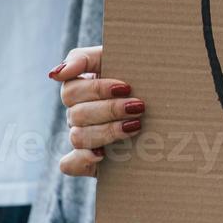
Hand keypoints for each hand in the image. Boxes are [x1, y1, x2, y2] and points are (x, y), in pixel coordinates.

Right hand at [51, 46, 144, 176]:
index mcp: (81, 88)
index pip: (72, 90)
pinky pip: (69, 164)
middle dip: (110, 109)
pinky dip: (82, 159)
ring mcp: (81, 136)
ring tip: (135, 125)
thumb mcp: (118, 59)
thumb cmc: (140, 78)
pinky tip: (102, 154)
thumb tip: (55, 74)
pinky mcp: (88, 160)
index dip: (98, 89)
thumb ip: (84, 58)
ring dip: (107, 131)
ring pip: (78, 137)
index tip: (126, 87)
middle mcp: (77, 113)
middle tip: (138, 106)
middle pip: (77, 114)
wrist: (166, 109)